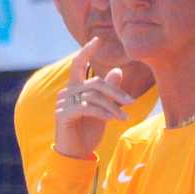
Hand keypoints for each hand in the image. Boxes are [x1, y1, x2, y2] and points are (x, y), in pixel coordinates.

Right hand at [55, 37, 133, 160]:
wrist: (76, 153)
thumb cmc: (88, 131)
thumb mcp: (103, 110)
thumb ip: (108, 92)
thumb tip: (117, 70)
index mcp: (75, 88)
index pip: (78, 64)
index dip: (86, 51)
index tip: (97, 39)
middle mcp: (67, 92)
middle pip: (95, 83)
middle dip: (115, 91)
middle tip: (131, 102)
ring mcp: (63, 103)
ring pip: (93, 96)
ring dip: (112, 106)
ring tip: (124, 116)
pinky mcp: (64, 114)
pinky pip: (87, 108)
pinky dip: (103, 112)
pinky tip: (114, 119)